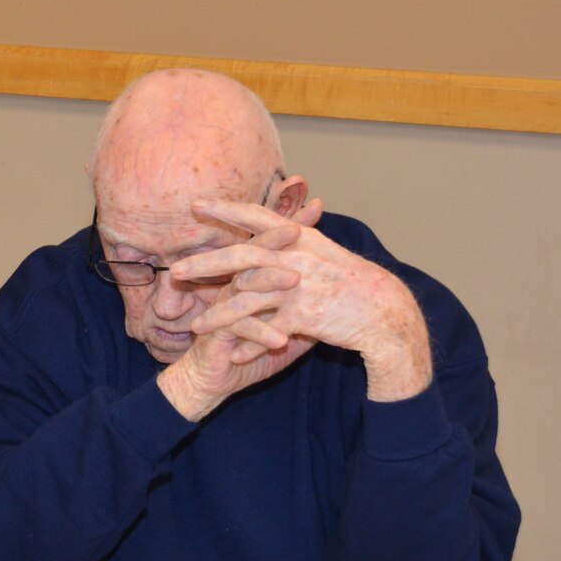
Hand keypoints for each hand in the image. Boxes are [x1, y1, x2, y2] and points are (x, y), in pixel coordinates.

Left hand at [167, 198, 430, 403]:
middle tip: (175, 272)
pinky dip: (251, 345)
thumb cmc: (350, 280)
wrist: (385, 309)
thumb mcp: (323, 251)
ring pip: (249, 300)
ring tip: (194, 328)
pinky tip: (232, 355)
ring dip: (219, 316)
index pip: (256, 217)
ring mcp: (301, 287)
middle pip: (242, 256)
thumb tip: (270, 225)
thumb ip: (294, 239)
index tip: (195, 205)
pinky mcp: (306, 316)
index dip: (225, 209)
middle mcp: (296, 257)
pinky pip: (269, 332)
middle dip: (206, 264)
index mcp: (299, 239)